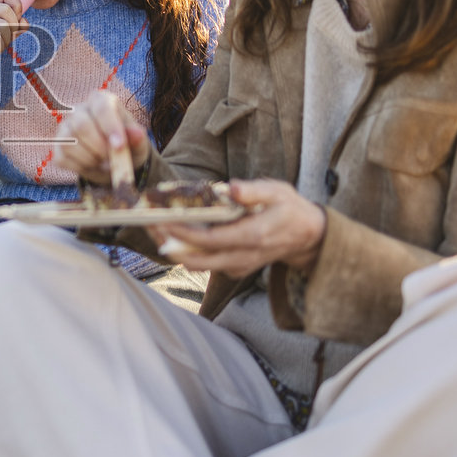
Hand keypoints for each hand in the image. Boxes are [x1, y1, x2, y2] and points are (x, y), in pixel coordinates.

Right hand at [54, 89, 153, 185]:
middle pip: (81, 125)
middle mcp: (80, 110)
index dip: (110, 127)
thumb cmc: (128, 145)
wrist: (114, 160)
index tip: (120, 146)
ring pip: (69, 142)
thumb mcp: (137, 143)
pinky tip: (91, 165)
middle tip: (112, 160)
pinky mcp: (58, 145)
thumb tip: (138, 134)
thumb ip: (137, 138)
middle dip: (98, 147)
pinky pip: (62, 157)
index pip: (102, 107)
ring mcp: (66, 127)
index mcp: (101, 101)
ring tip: (104, 163)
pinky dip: (79, 167)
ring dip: (90, 159)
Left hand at [149, 178, 325, 279]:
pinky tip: (174, 234)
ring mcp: (237, 266)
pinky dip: (187, 251)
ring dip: (174, 249)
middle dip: (170, 243)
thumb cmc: (290, 209)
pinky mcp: (233, 268)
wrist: (307, 236)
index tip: (164, 220)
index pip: (210, 240)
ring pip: (198, 264)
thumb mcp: (278, 192)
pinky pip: (205, 264)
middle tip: (149, 224)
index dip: (184, 233)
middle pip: (197, 259)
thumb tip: (230, 188)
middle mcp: (242, 257)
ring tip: (156, 228)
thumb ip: (253, 191)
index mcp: (252, 236)